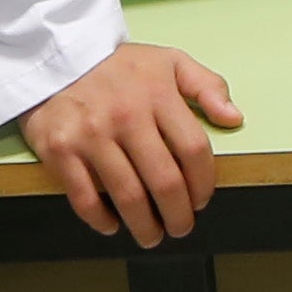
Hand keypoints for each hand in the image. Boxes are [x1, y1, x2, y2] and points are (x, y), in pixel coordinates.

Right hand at [20, 43, 241, 245]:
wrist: (57, 56)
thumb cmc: (118, 65)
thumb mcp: (169, 61)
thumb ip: (207, 86)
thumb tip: (234, 118)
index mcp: (158, 94)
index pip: (194, 150)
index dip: (203, 183)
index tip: (202, 199)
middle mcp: (126, 116)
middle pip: (164, 182)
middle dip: (178, 215)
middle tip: (180, 227)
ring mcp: (91, 135)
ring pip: (128, 196)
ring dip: (144, 225)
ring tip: (151, 235)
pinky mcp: (60, 150)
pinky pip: (85, 198)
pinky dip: (101, 219)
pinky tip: (112, 224)